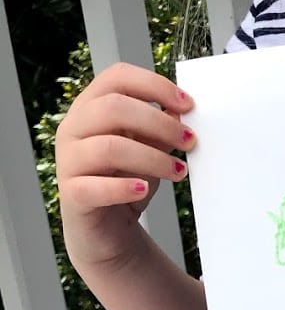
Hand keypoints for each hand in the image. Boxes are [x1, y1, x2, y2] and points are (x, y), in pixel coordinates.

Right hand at [55, 62, 195, 273]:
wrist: (107, 231)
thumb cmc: (127, 183)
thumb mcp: (149, 152)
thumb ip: (160, 131)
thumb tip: (181, 112)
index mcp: (91, 108)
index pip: (117, 78)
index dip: (154, 85)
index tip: (188, 105)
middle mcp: (74, 128)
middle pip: (113, 108)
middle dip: (159, 122)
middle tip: (190, 141)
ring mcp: (69, 161)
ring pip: (109, 148)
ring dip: (152, 158)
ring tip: (179, 172)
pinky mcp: (73, 195)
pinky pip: (94, 187)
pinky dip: (123, 188)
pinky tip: (144, 190)